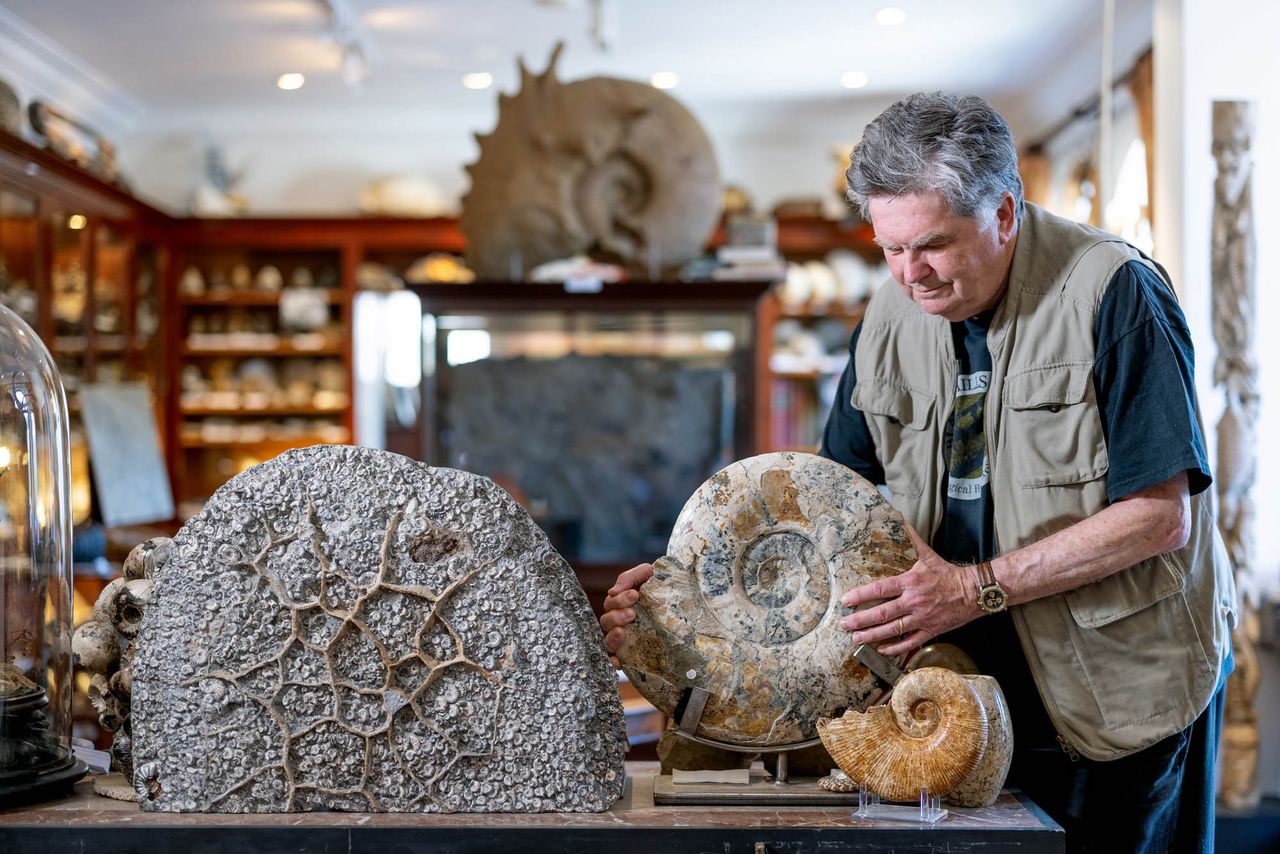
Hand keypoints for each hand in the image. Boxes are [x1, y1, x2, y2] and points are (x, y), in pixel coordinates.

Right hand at [600, 563, 653, 653]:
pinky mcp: (632, 653)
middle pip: (606, 621)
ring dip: (612, 637)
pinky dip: (614, 661)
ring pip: (608, 640)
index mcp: (620, 603)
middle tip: (633, 613)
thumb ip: (629, 577)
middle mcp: (619, 621)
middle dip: (617, 616)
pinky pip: (616, 660)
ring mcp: (625, 638)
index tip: (635, 595)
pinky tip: (619, 662)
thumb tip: (612, 592)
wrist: (687, 601)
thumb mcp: (647, 574)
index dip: (619, 600)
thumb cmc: (662, 586)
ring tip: (622, 632)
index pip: (611, 603)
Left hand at [837, 526, 981, 655]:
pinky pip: (910, 642)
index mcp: (910, 582)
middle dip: (860, 621)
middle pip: (882, 614)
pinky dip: (895, 648)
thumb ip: (910, 539)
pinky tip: (881, 649)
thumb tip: (898, 520)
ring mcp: (922, 618)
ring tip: (856, 638)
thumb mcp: (927, 554)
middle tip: (843, 624)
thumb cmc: (947, 573)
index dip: (860, 596)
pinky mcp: (931, 630)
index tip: (846, 601)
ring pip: (893, 630)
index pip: (880, 590)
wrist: (973, 591)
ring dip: (872, 636)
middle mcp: (914, 601)